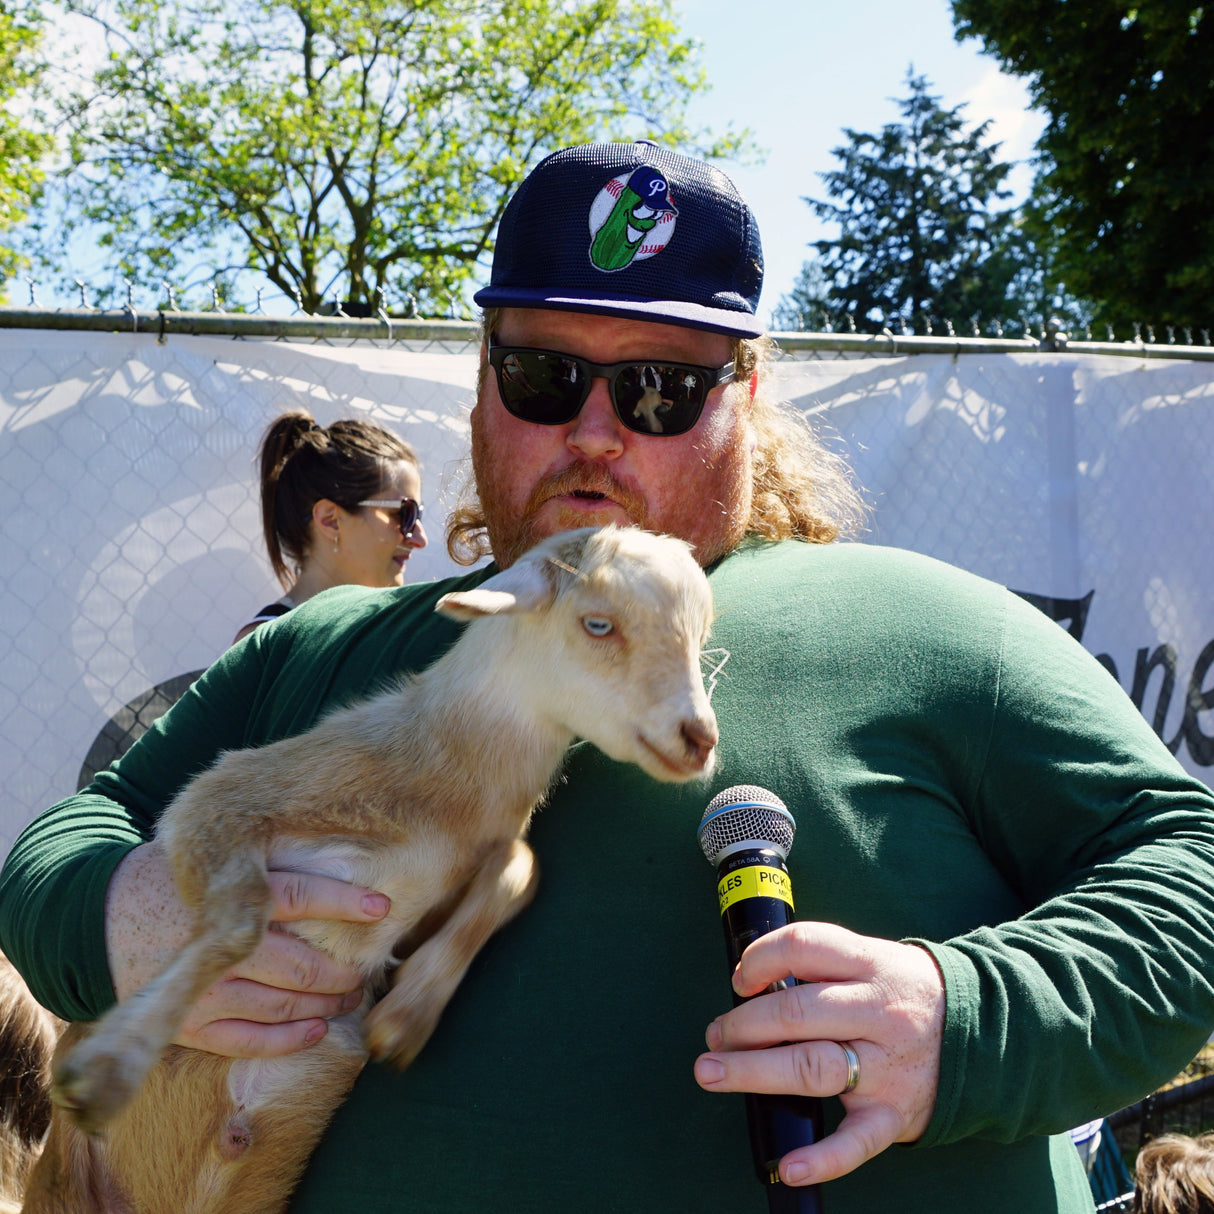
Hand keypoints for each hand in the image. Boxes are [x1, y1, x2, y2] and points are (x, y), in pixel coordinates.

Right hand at [104, 841, 389, 1056]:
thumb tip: (340, 845)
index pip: (299, 896)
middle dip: (344, 970)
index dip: (345, 903)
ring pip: (283, 1006)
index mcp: (225, 896)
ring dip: (327, 1004)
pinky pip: (248, 1042)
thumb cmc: (174, 878)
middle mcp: (218, 948)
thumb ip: (266, 856)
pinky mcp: (190, 1023)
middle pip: (302, 965)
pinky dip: (288, 1039)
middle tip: (371, 966)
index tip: (382, 905)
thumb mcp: (213, 854)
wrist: (96, 916)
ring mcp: (203, 991)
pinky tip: (317, 1028)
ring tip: (353, 993)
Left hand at [693, 920, 944, 1186]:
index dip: (761, 960)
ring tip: (713, 1071)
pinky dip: (821, 1158)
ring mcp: (889, 1065)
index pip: (806, 947)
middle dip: (742, 1024)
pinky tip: (787, 1165)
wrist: (984, 1030)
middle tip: (714, 1035)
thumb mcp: (874, 958)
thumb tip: (751, 981)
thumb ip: (822, 964)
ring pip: (812, 1068)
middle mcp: (879, 1012)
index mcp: (871, 964)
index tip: (740, 979)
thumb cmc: (904, 992)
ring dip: (753, 1072)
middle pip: (797, 1014)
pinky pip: (857, 1141)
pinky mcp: (896, 1113)